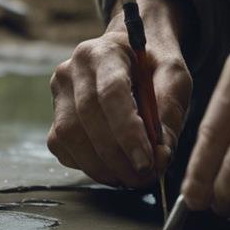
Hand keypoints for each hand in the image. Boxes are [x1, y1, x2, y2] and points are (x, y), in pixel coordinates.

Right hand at [48, 0, 192, 187]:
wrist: (129, 52)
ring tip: (131, 177)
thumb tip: (160, 155)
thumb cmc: (153, 64)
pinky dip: (87, 165)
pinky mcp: (54, 116)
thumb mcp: (174, 77)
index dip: (127, 133)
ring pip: (69, 137)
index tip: (147, 162)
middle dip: (116, 157)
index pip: (110, 94)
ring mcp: (58, 94)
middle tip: (144, 177)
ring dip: (101, 167)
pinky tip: (111, 167)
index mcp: (104, 52)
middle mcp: (72, 70)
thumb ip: (170, 112)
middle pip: (87, 120)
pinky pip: (63, 148)